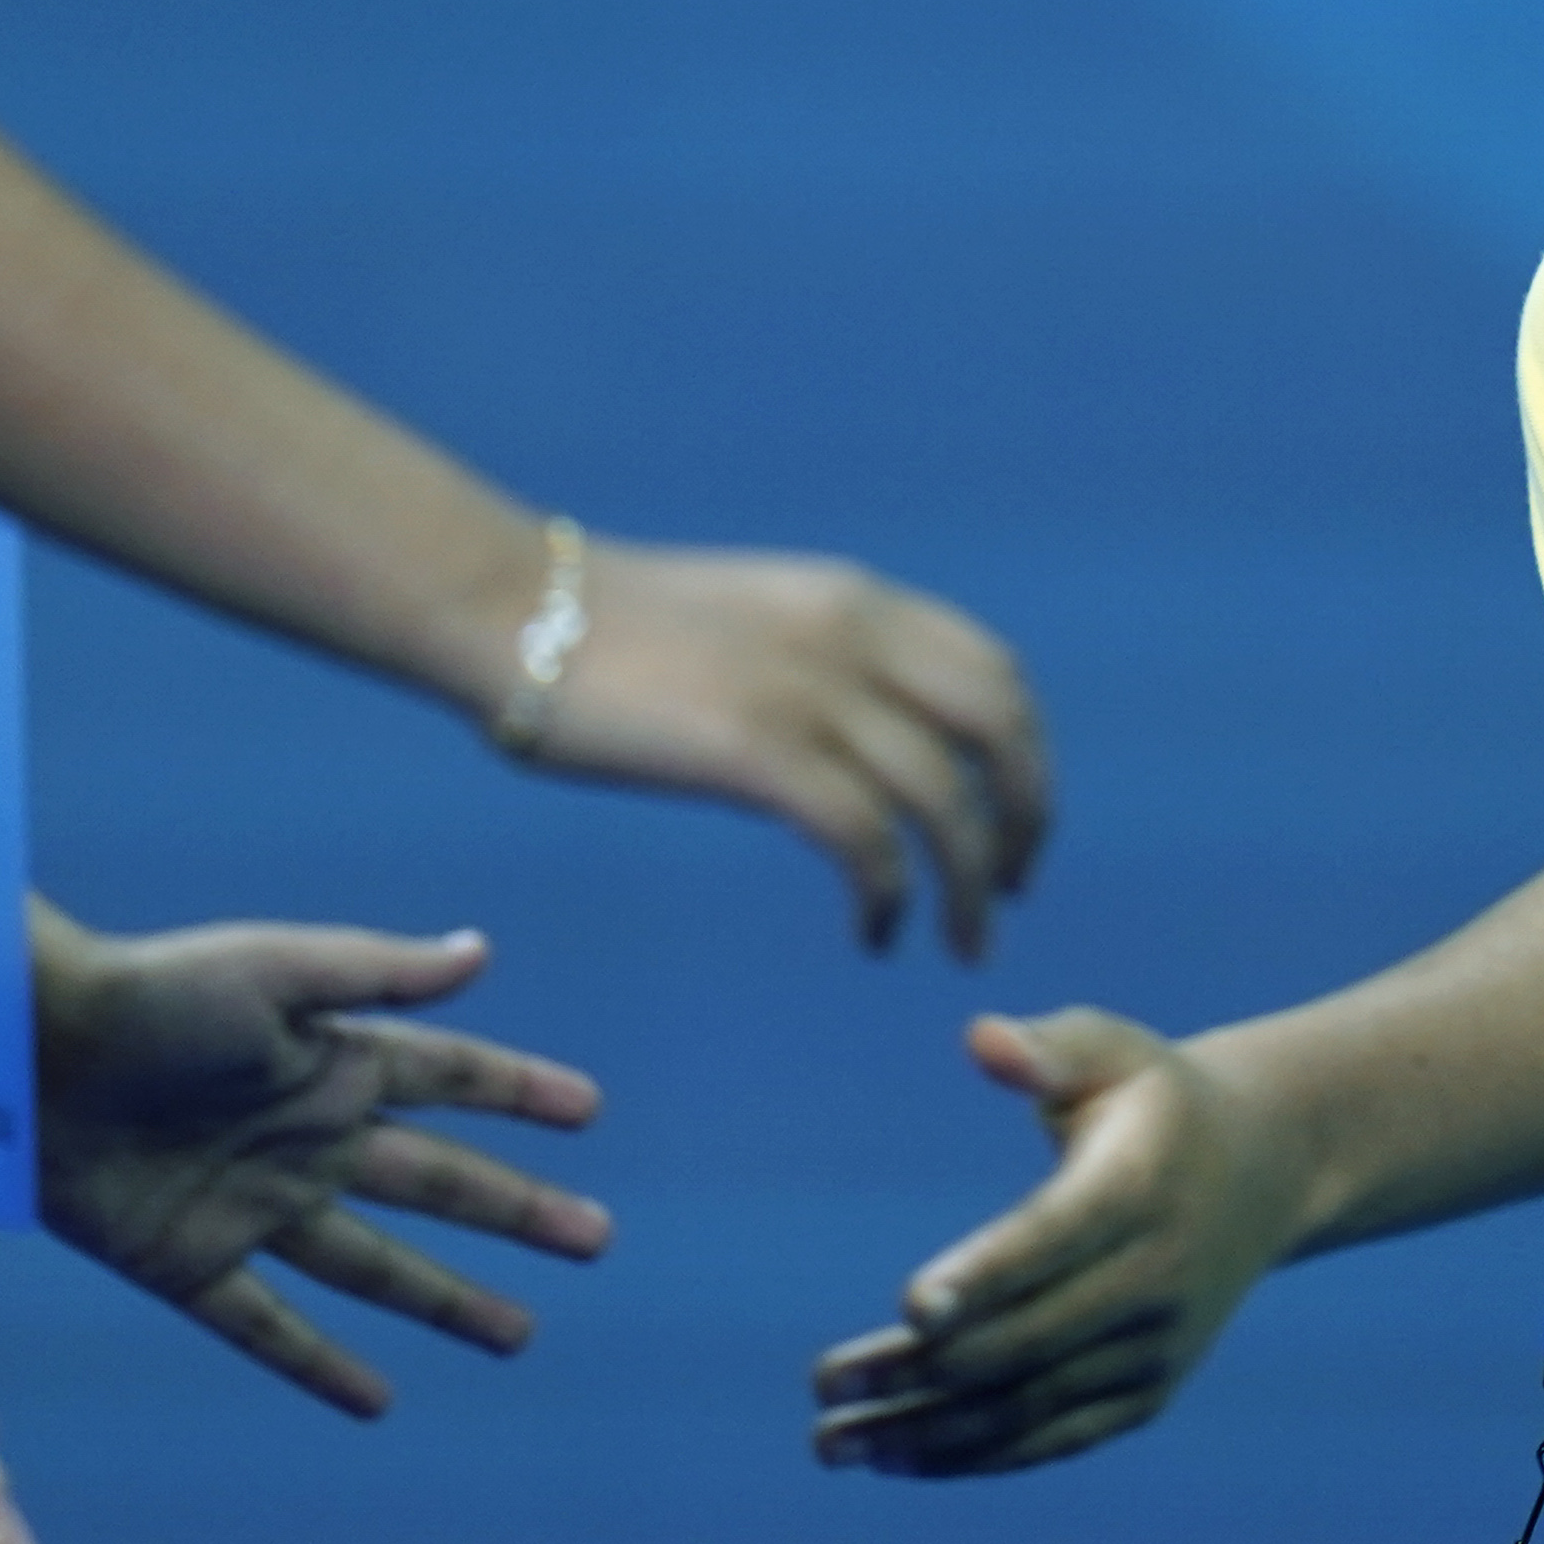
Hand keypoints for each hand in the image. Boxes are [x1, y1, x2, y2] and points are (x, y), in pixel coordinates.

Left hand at [23, 913, 610, 1418]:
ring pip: (375, 1265)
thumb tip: (479, 951)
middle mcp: (306, 1138)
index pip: (449, 1078)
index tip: (587, 1110)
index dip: (517, 1092)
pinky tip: (374, 1400)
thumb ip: (375, 972)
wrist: (24, 1054)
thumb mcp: (272, 968)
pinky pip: (267, 1326)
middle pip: (435, 1182)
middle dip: (515, 1210)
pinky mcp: (190, 1265)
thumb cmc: (147, 992)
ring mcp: (254, 1207)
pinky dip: (319, 1364)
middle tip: (595, 1238)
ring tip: (518, 1331)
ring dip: (447, 1297)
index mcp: (330, 1059)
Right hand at [506, 539, 1053, 957]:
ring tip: (961, 942)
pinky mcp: (757, 750)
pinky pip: (865, 840)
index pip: (997, 675)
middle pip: (1001, 732)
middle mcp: (854, 638)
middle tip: (1011, 891)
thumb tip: (866, 737)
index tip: (1015, 821)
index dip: (1027, 757)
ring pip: (945, 802)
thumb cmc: (612, 630)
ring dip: (970, 885)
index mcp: (858, 601)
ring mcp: (809, 692)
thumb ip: (822, 660)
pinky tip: (874, 933)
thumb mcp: (755, 622)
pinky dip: (888, 897)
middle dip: (1025, 819)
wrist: (517, 611)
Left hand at [806, 1008, 1304, 1477]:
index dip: (983, 1275)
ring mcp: (1154, 1350)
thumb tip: (981, 1040)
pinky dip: (974, 1456)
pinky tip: (895, 1457)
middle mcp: (1154, 1281)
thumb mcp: (1112, 1049)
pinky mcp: (1146, 1394)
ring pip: (1029, 1406)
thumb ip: (1047, 1045)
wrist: (1263, 1172)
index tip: (907, 1306)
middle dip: (917, 1368)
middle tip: (821, 1384)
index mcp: (1139, 1189)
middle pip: (1025, 1340)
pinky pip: (1053, 1438)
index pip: (1054, 1239)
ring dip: (926, 1431)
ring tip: (832, 1443)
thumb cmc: (1152, 1098)